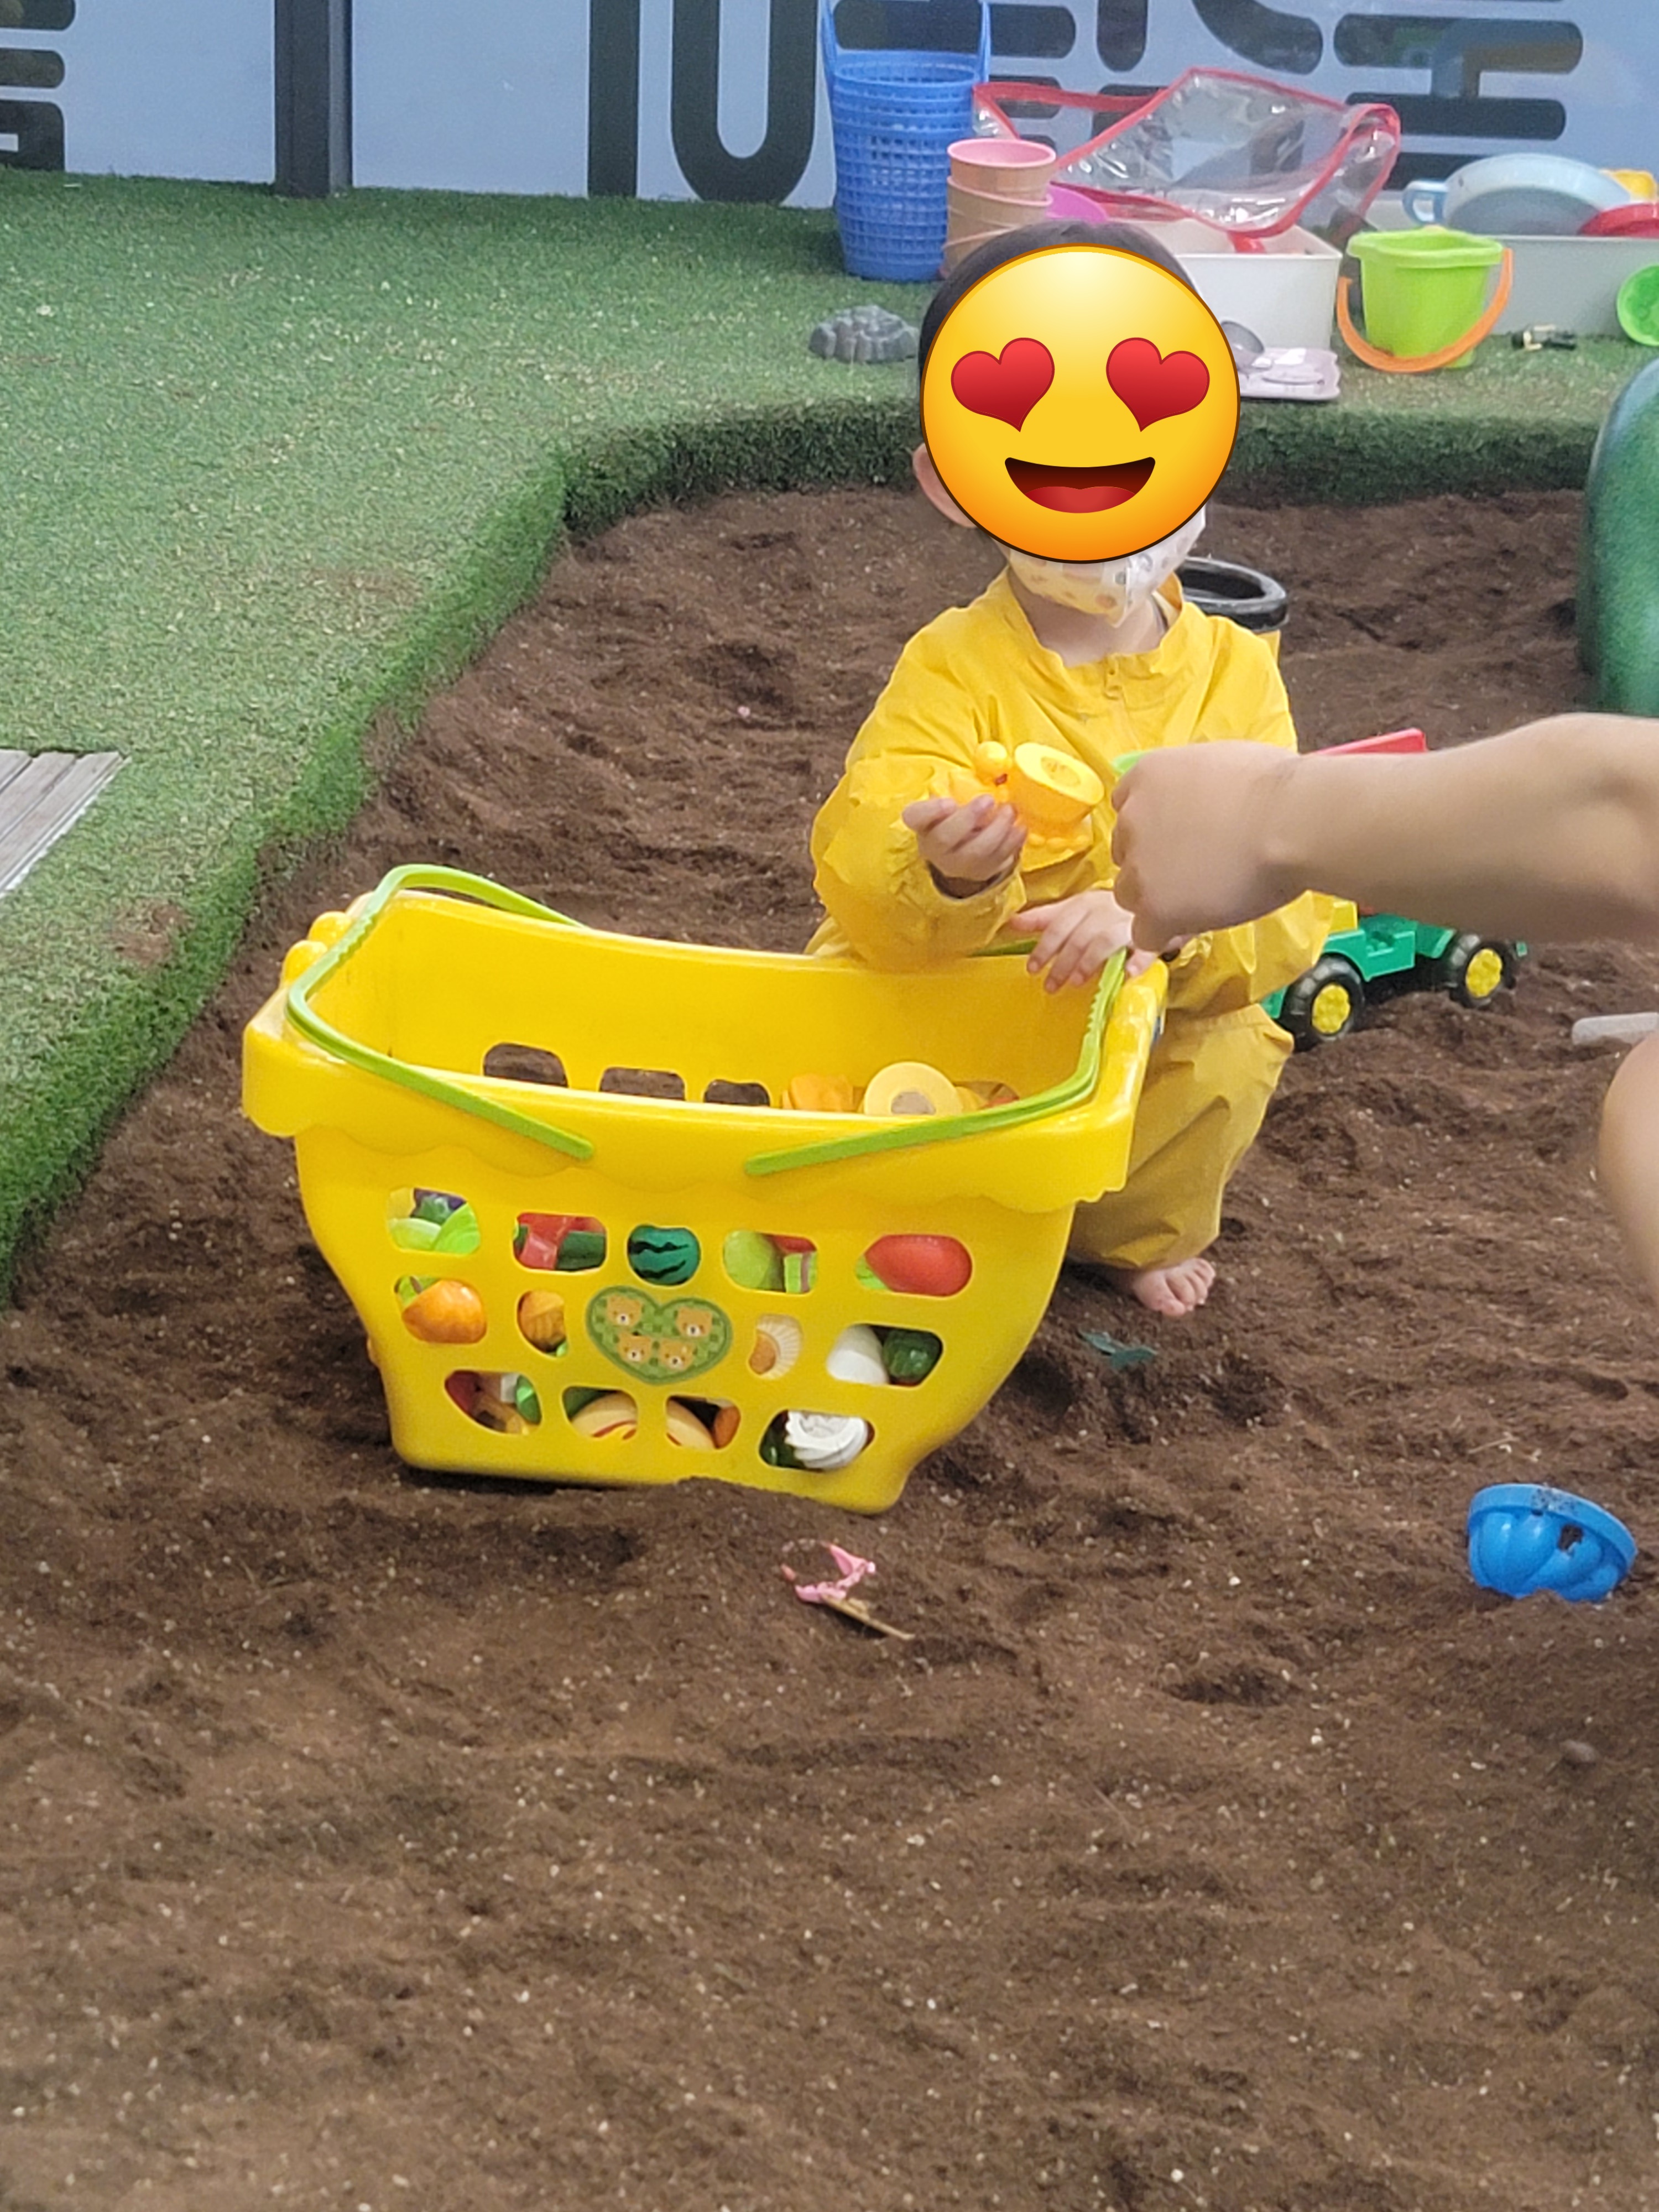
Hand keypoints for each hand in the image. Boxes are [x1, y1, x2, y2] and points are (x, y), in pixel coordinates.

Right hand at [904, 792, 1025, 895]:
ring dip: (997, 829)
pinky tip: (1020, 827)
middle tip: (988, 799)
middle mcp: (934, 848)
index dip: (931, 810)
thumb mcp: (950, 801)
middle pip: (945, 837)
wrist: (961, 850)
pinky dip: (1012, 843)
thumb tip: (989, 767)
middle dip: (969, 818)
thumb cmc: (955, 817)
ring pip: (975, 853)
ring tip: (1010, 810)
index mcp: (921, 824)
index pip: (915, 816)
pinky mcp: (980, 872)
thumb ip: (959, 789)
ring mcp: (956, 865)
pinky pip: (997, 861)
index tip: (949, 801)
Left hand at [1017, 888, 1149, 992]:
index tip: (1032, 968)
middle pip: (1078, 936)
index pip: (1059, 923)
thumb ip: (1047, 917)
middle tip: (1050, 985)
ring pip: (1104, 941)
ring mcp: (1129, 922)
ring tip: (1076, 982)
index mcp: (1086, 903)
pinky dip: (1138, 960)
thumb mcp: (1078, 911)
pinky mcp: (1153, 935)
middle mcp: (1106, 909)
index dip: (1044, 947)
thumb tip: (1014, 922)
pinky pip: (1147, 946)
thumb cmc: (1111, 910)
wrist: (1156, 900)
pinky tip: (1129, 973)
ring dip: (1088, 962)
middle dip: (1062, 962)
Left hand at [1110, 743, 1299, 948]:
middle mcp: (1132, 818)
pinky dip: (1166, 933)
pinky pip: (1145, 933)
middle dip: (1154, 863)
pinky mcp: (1154, 907)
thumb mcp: (1220, 764)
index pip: (1128, 808)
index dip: (1155, 828)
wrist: (1291, 821)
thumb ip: (1193, 785)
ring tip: (1203, 899)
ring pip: (1131, 895)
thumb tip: (1203, 801)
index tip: (1181, 838)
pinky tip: (1196, 922)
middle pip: (1127, 853)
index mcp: (1146, 776)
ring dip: (1158, 900)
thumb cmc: (1277, 787)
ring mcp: (1139, 866)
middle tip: (1197, 869)